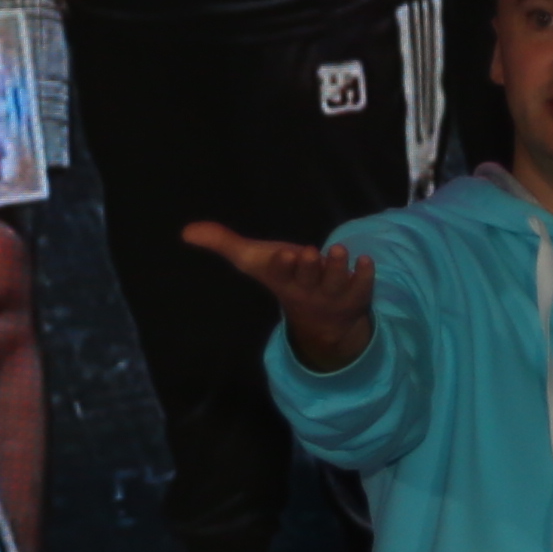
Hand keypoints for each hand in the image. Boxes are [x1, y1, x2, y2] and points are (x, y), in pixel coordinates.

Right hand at [179, 216, 374, 370]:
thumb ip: (223, 243)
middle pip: (307, 279)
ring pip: (336, 283)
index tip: (284, 253)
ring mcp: (332, 294)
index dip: (282, 265)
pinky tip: (366, 261)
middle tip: (307, 253)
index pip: (280, 274)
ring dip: (338, 268)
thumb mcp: (255, 261)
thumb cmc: (286, 279)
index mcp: (283, 280)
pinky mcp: (356, 294)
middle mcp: (308, 289)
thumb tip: (186, 231)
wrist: (322, 319)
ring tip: (340, 251)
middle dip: (307, 267)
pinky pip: (362, 287)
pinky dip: (365, 275)